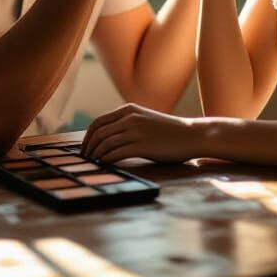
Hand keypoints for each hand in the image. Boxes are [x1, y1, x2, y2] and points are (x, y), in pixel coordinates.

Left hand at [81, 104, 200, 163]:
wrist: (192, 135)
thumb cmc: (170, 132)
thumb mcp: (146, 120)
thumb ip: (128, 124)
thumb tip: (108, 139)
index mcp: (129, 110)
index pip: (98, 123)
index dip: (87, 138)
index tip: (84, 149)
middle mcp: (130, 118)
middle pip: (98, 133)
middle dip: (87, 148)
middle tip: (84, 161)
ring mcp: (136, 131)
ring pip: (105, 144)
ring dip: (95, 156)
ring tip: (92, 165)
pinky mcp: (142, 146)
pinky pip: (116, 154)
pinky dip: (106, 161)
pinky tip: (104, 167)